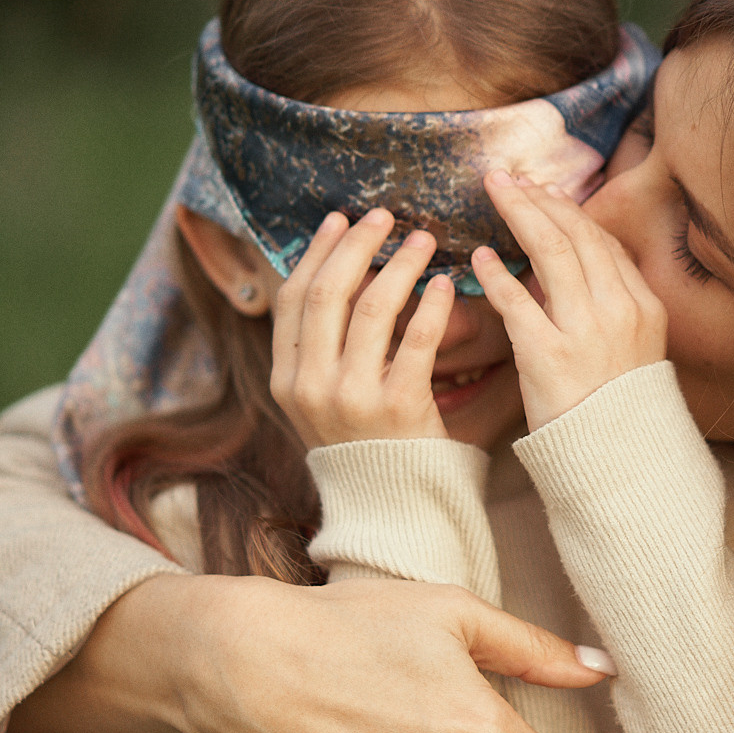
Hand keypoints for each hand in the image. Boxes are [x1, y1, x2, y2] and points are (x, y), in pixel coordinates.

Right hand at [269, 208, 457, 444]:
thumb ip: (325, 350)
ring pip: (371, 308)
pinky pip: (416, 341)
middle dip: (358, 245)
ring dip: (400, 265)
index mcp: (287, 380)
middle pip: (328, 293)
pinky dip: (432, 306)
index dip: (317, 252)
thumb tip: (344, 277)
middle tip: (385, 215)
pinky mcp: (398, 409)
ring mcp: (352, 399)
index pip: (293, 298)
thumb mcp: (326, 403)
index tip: (340, 218)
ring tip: (425, 240)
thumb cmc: (368, 451)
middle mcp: (310, 387)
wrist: (394, 517)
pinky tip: (447, 285)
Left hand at [473, 172, 666, 428]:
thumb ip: (610, 309)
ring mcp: (586, 332)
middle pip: (577, 237)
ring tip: (494, 193)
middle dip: (540, 200)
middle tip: (508, 177)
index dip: (571, 213)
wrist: (620, 464)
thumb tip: (573, 272)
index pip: (604, 244)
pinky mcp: (549, 357)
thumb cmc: (619, 412)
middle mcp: (619, 311)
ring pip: (551, 254)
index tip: (543, 193)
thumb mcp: (635, 352)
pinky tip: (479, 257)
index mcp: (644, 307)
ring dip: (519, 215)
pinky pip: (518, 303)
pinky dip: (497, 275)